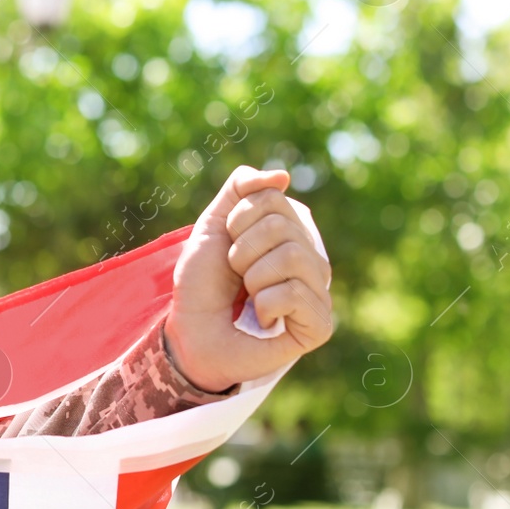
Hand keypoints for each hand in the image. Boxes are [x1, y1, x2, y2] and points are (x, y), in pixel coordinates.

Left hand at [165, 166, 333, 392]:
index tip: (228, 246)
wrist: (190, 332)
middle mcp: (310, 259)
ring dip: (253, 278)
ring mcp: (318, 291)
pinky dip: (266, 305)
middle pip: (282, 227)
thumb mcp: (213, 225)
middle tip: (236, 276)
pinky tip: (263, 320)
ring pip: (292, 258)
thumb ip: (240, 190)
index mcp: (289, 233)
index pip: (273, 199)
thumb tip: (282, 175)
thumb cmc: (202, 283)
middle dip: (242, 251)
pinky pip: (297, 294)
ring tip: (249, 297)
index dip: (238, 220)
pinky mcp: (319, 325)